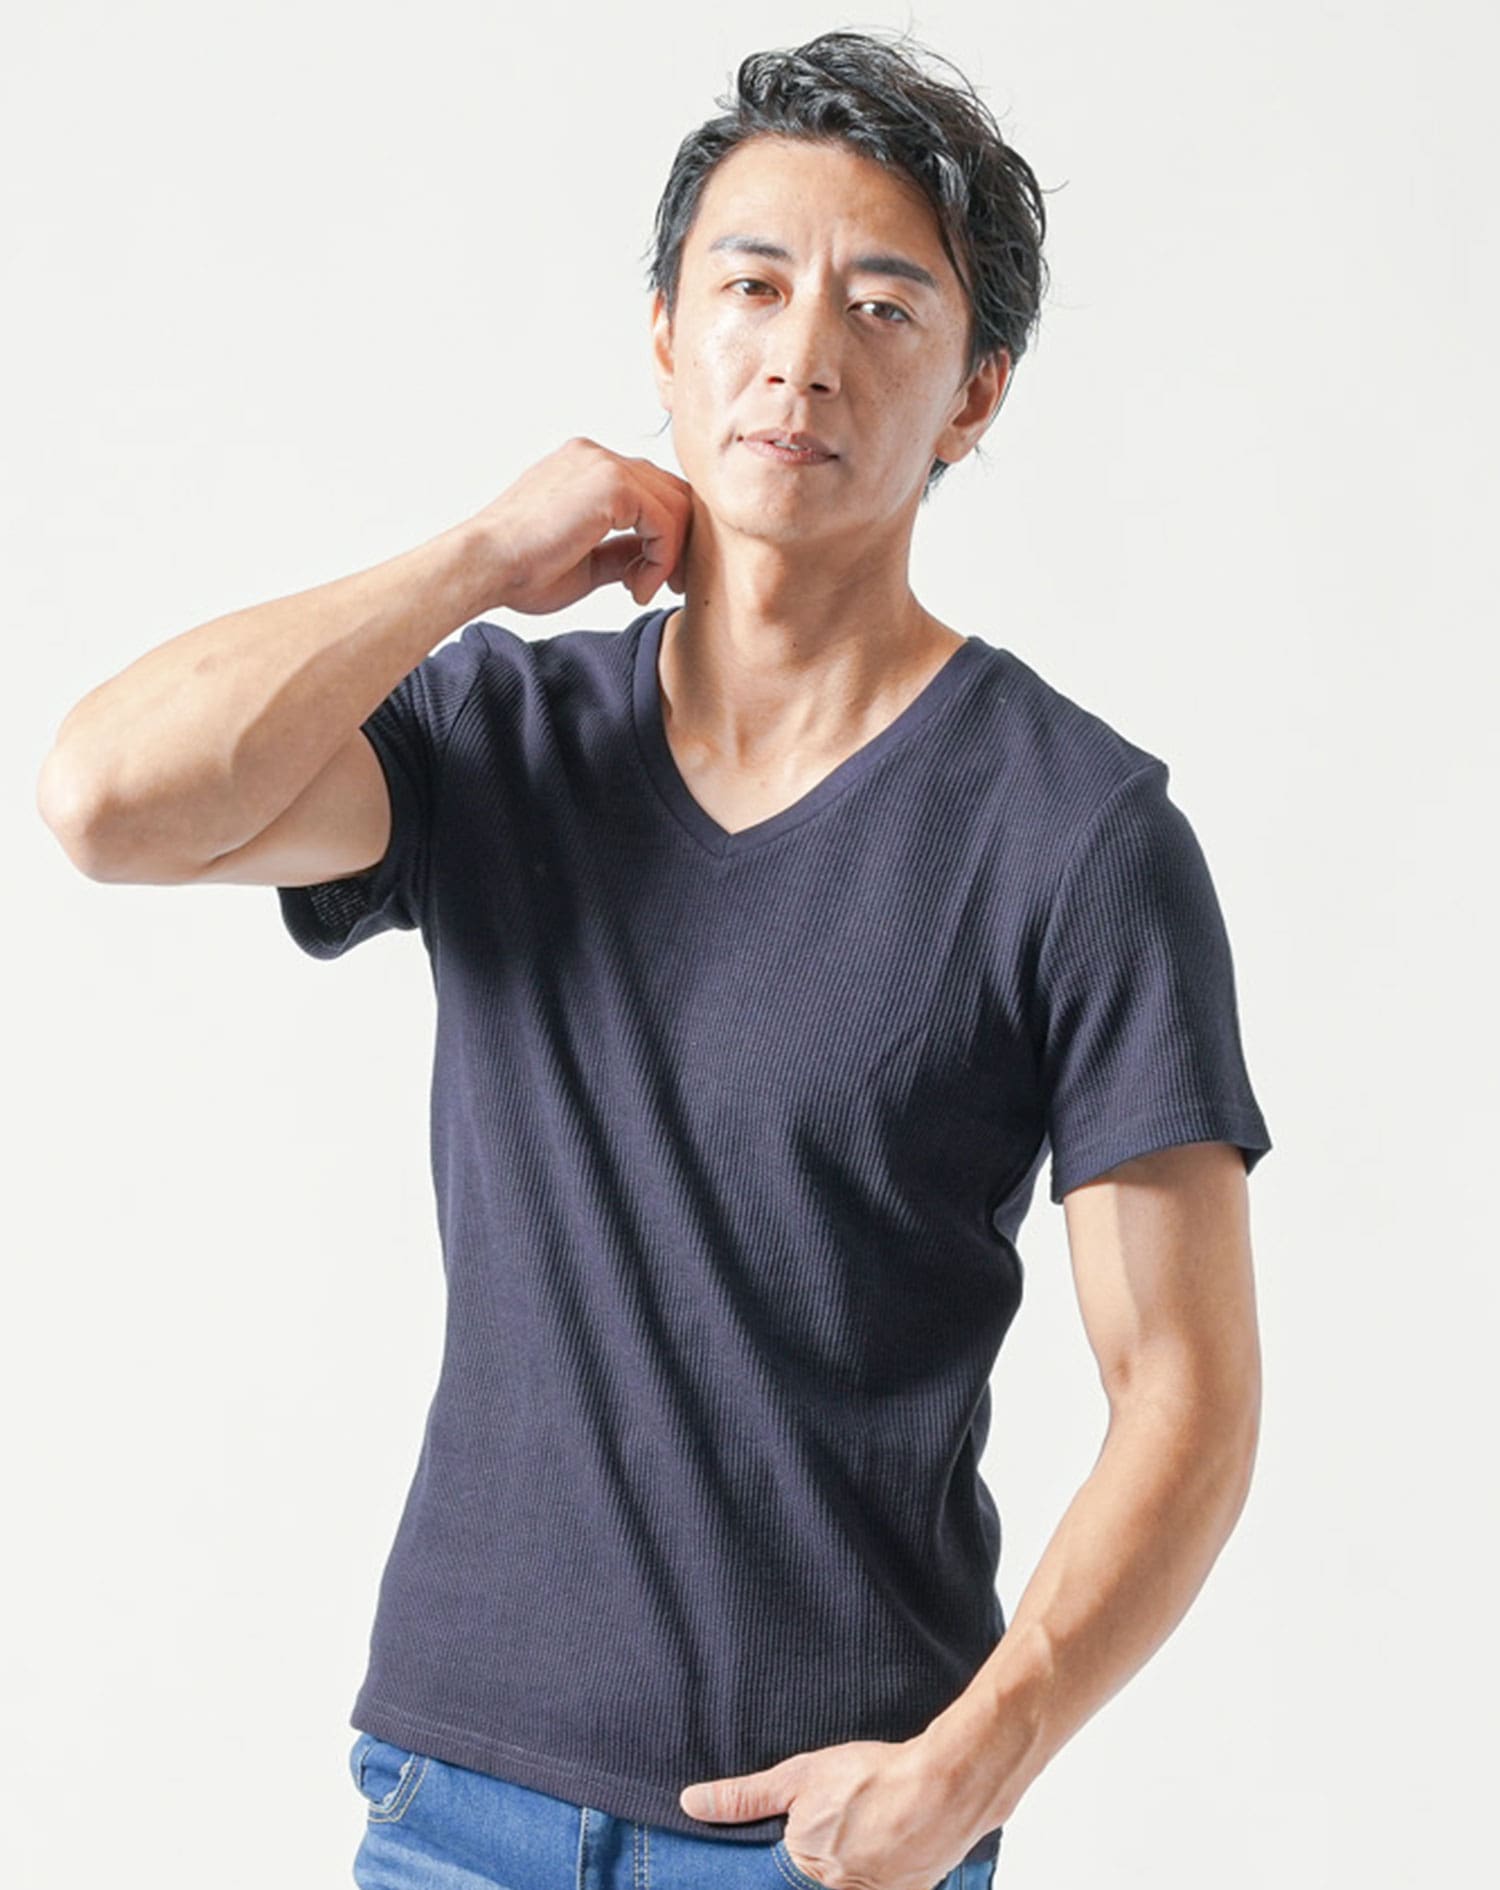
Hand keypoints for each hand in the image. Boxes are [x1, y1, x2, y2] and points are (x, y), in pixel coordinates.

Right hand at [465, 436, 693, 617]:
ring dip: (670, 556)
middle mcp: (596, 456)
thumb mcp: (587, 561)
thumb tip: (656, 558)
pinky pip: (664, 521)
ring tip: (642, 591)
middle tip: (670, 586)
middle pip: (670, 491)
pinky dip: (661, 559)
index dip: (664, 535)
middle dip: (678, 543)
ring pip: (674, 505)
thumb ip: (623, 550)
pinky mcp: (613, 483)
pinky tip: (635, 588)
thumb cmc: (519, 569)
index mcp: (585, 467)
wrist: (484, 565)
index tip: (653, 579)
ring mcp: (605, 464)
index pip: (650, 490)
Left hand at [678, 1736, 974, 1889]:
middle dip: (829, 1851)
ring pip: (854, 1878)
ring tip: (871, 1824)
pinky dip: (888, 1861)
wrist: (945, 1787)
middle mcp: (836, 1889)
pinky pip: (887, 1880)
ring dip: (859, 1854)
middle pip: (821, 1873)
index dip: (797, 1847)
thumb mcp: (799, 1776)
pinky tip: (895, 1835)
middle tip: (849, 1818)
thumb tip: (690, 1804)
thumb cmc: (870, 1777)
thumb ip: (745, 1798)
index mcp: (804, 1864)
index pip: (783, 1868)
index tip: (813, 1832)